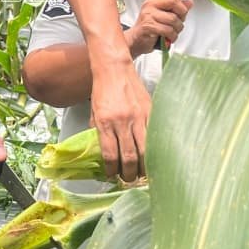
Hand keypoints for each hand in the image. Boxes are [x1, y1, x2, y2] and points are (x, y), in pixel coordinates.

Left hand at [89, 60, 150, 181]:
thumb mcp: (94, 112)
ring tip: (141, 173)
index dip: (112, 170)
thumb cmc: (101, 90)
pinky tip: (153, 157)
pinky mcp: (150, 111)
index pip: (110, 154)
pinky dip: (154, 149)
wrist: (114, 68)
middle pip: (130, 156)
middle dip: (130, 173)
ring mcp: (138, 116)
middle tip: (129, 180)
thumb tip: (104, 152)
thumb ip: (98, 132)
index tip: (113, 176)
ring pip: (145, 150)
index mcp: (105, 122)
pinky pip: (154, 135)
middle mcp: (122, 121)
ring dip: (144, 166)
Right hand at [124, 0, 193, 56]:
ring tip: (173, 30)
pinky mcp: (148, 25)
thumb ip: (178, 6)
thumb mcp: (166, 12)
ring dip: (178, 27)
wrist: (138, 39)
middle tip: (180, 18)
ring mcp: (148, 13)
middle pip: (173, 0)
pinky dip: (173, 36)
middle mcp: (151, 2)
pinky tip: (170, 36)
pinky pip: (168, 30)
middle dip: (182, 12)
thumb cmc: (152, 25)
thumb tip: (189, 1)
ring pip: (173, 18)